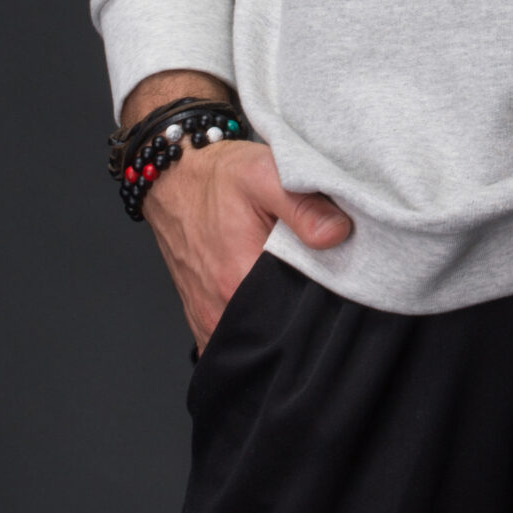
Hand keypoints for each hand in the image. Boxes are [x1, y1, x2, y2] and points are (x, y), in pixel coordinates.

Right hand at [121, 71, 351, 352]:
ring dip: (279, 317)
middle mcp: (221, 309)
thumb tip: (338, 234)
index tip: (336, 269)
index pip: (301, 309)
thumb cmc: (216, 178)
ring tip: (289, 280)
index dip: (327, 291)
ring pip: (261, 336)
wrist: (173, 179)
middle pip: (282, 327)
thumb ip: (303, 206)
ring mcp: (209, 321)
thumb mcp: (263, 174)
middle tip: (312, 271)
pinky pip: (239, 338)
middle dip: (304, 307)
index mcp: (239, 278)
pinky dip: (257, 326)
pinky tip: (268, 298)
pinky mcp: (204, 322)